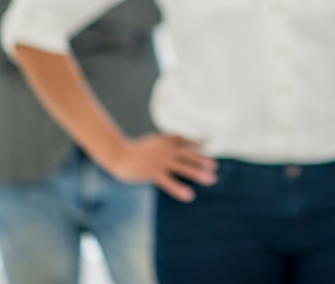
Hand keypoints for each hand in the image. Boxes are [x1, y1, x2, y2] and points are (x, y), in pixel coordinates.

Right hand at [103, 133, 217, 201]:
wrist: (118, 154)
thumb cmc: (136, 150)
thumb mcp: (154, 143)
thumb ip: (167, 144)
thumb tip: (178, 148)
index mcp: (166, 141)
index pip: (185, 140)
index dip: (197, 142)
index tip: (208, 144)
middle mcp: (167, 149)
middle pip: (189, 154)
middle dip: (203, 160)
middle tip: (216, 166)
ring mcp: (161, 161)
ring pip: (184, 167)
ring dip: (198, 173)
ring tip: (212, 179)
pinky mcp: (154, 173)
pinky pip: (170, 182)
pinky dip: (180, 188)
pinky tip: (190, 195)